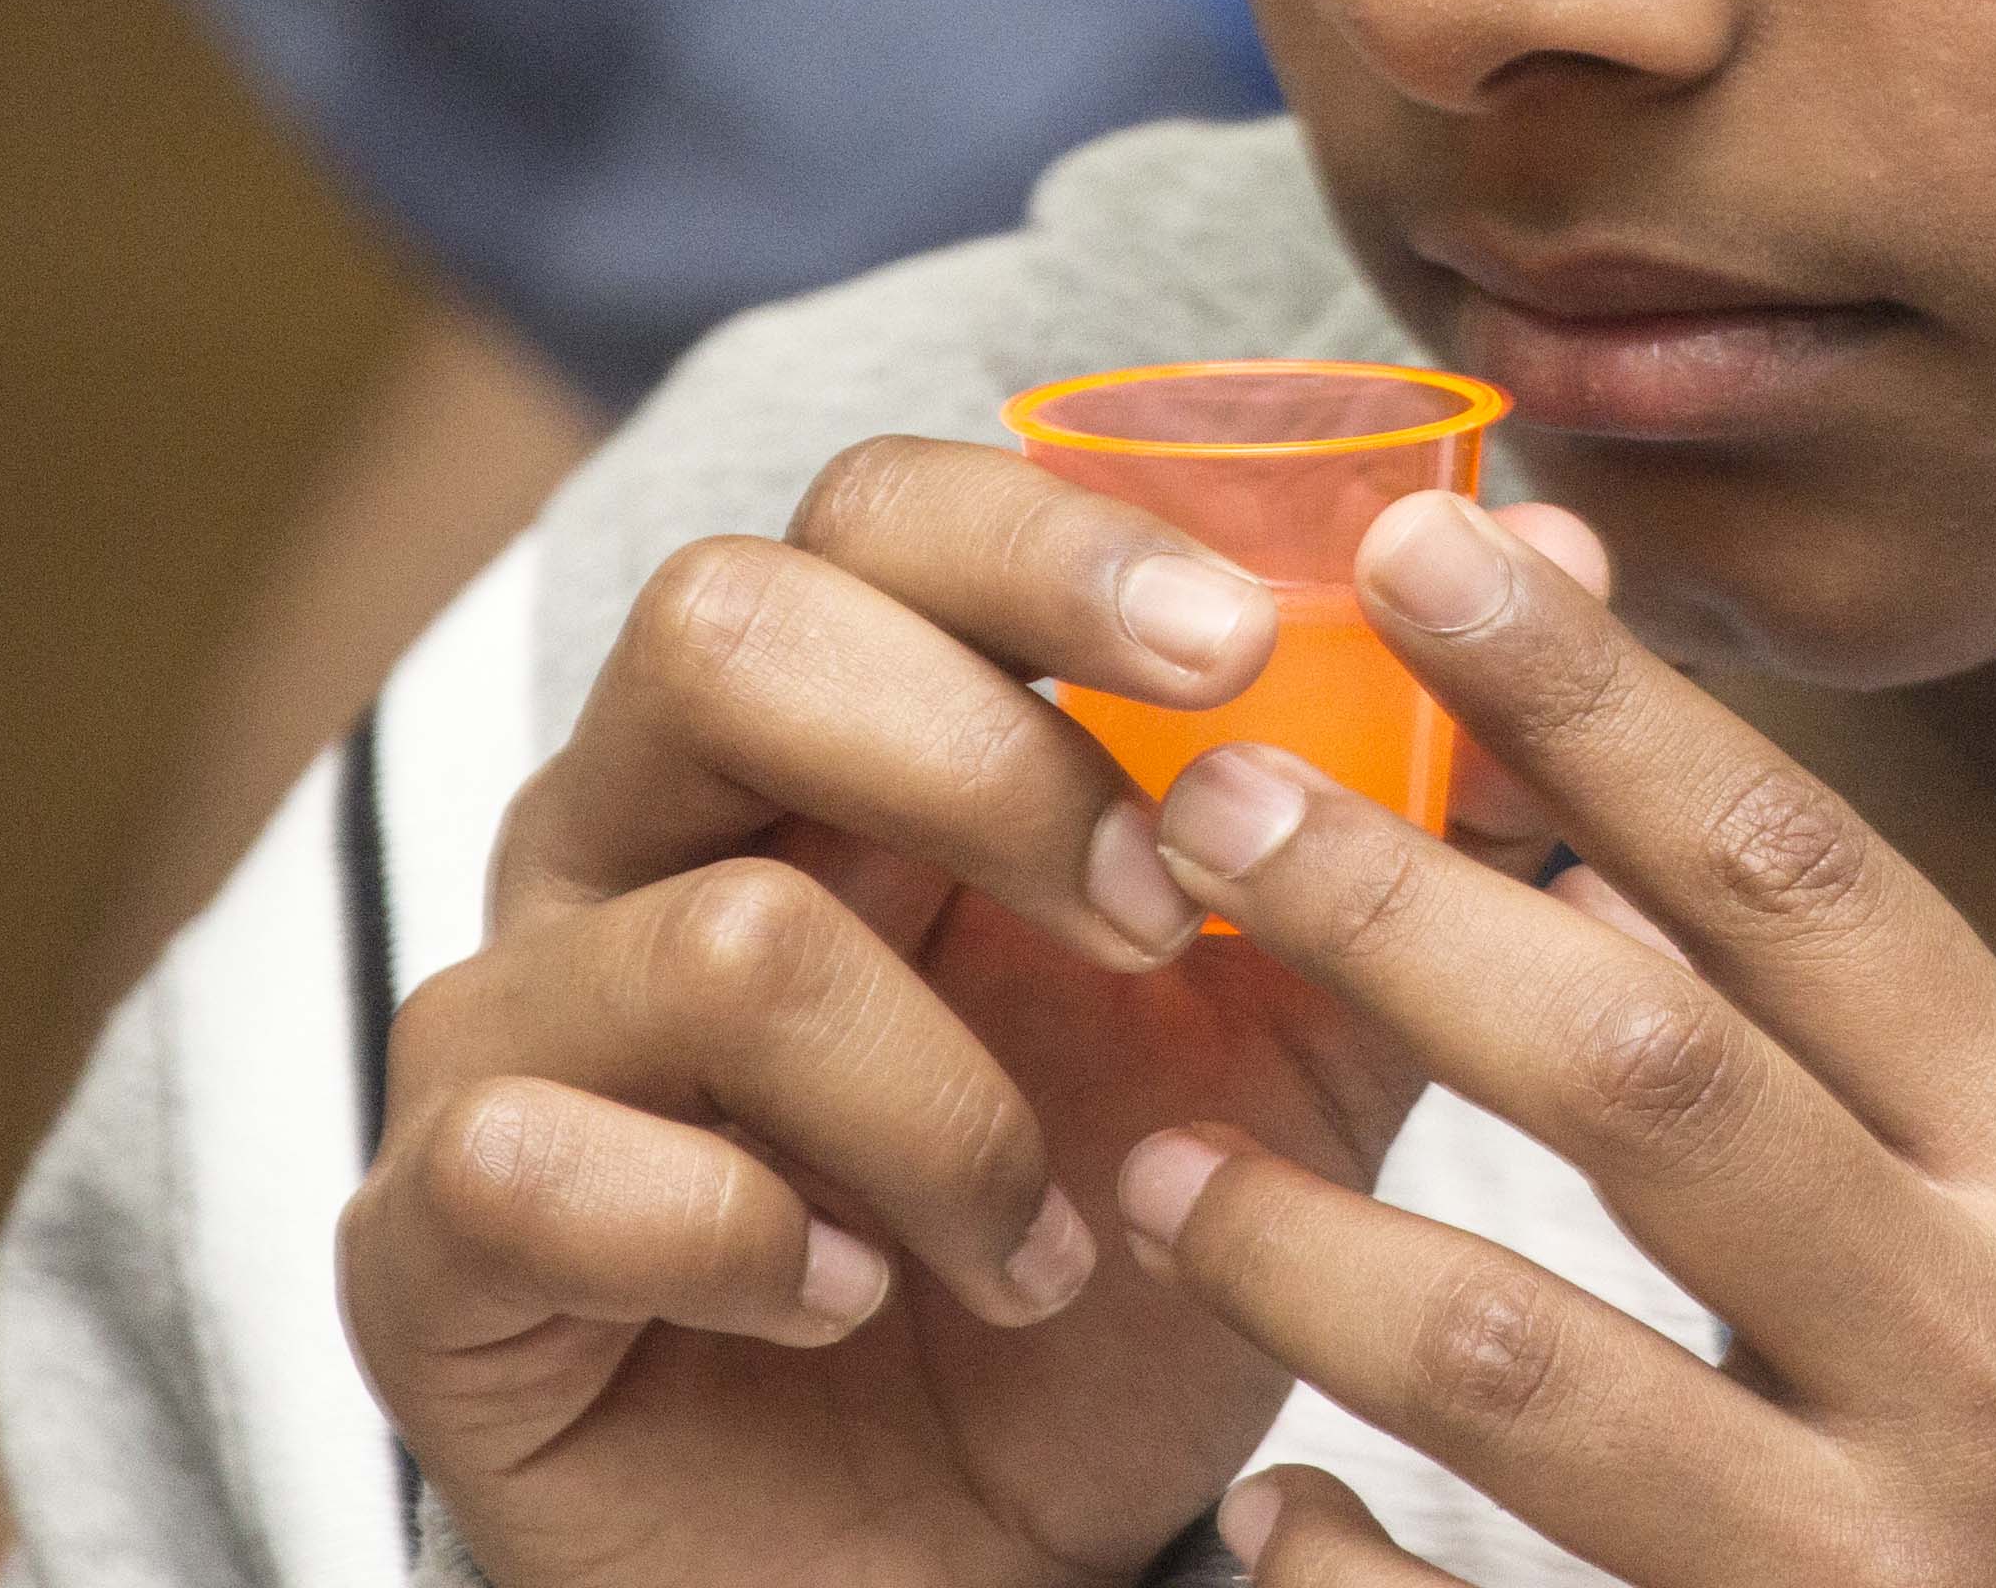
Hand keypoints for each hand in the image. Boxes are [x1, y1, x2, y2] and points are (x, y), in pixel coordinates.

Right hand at [337, 435, 1598, 1587]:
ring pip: (698, 933)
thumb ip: (1406, 815)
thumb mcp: (1300, 1048)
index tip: (1246, 640)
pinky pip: (536, 1162)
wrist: (955, 1584)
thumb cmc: (1105, 1277)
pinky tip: (855, 1304)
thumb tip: (1568, 539)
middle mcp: (634, 838)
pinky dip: (748, 1240)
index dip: (1052, 540)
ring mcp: (509, 1031)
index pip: (881, 514)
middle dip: (978, 755)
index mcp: (828, 747)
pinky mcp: (427, 1244)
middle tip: (1156, 921)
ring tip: (1049, 1238)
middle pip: (724, 624)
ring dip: (940, 1102)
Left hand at [1108, 492, 1995, 1587]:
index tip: (1430, 550)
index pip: (1809, 881)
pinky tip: (1269, 1503)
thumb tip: (1614, 813)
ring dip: (1313, 1246)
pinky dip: (1350, 1575)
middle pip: (1645, 1072)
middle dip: (1404, 915)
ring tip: (1167, 1162)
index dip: (1605, 705)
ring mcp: (1882, 1571)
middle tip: (1215, 798)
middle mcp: (1993, 1352)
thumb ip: (1886, 1052)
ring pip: (1526, 1369)